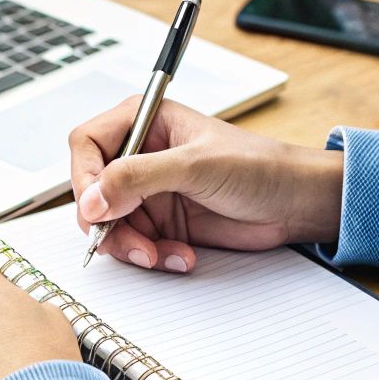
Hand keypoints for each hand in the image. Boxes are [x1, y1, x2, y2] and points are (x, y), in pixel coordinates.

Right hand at [69, 97, 344, 271]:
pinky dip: (151, 256)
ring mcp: (149, 192)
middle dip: (108, 223)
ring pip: (109, 224)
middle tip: (133, 242)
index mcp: (145, 123)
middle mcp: (140, 156)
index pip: (86, 145)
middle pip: (91, 191)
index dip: (83, 178)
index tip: (97, 208)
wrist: (295, 203)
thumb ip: (138, 177)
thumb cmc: (258, 167)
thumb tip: (92, 197)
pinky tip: (181, 255)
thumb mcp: (195, 166)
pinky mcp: (162, 222)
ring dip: (130, 246)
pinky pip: (135, 244)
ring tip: (160, 254)